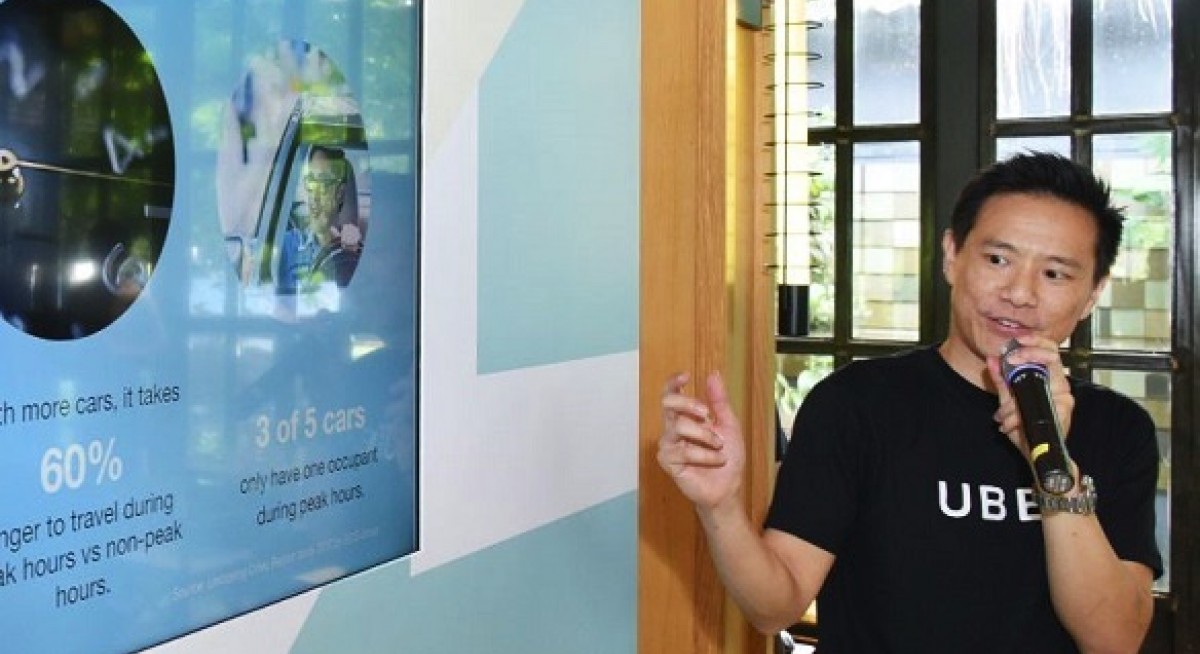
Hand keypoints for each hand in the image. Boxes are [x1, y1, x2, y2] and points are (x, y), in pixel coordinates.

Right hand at [657, 371, 745, 510]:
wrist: (729, 487)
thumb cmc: (728, 457)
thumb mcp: (729, 425)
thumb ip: (719, 401)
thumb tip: (713, 374)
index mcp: (686, 417)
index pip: (671, 394)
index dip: (673, 383)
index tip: (686, 376)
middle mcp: (673, 428)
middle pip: (668, 403)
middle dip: (688, 404)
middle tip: (706, 414)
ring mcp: (668, 444)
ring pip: (678, 426)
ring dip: (705, 436)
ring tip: (719, 447)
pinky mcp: (668, 461)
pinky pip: (683, 451)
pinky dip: (705, 455)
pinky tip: (716, 461)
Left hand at [986, 335, 1075, 457]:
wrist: (1036, 456)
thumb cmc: (1026, 429)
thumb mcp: (1008, 402)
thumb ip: (1001, 380)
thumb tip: (992, 358)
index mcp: (1049, 378)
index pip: (1048, 349)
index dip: (1033, 341)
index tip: (1014, 342)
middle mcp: (1060, 385)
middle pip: (1050, 356)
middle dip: (1026, 355)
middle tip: (1009, 360)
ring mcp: (1064, 397)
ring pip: (1036, 383)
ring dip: (1014, 403)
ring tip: (1004, 416)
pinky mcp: (1063, 411)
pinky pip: (1036, 405)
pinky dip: (1017, 416)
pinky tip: (1011, 425)